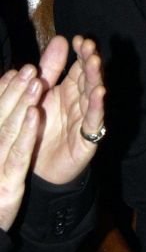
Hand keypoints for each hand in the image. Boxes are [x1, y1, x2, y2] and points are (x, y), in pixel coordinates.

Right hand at [0, 65, 43, 231]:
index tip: (16, 71)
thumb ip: (9, 116)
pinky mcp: (6, 184)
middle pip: (0, 116)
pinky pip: (17, 154)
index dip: (3, 90)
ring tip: (36, 82)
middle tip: (30, 68)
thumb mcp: (1, 149)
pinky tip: (36, 115)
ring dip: (21, 103)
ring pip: (8, 129)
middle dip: (15, 90)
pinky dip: (26, 133)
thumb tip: (23, 86)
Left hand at [32, 35, 105, 185]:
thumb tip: (61, 39)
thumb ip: (50, 69)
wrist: (39, 169)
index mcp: (70, 90)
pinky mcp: (88, 138)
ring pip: (94, 95)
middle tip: (89, 47)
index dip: (81, 53)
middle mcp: (82, 101)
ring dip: (95, 79)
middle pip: (89, 78)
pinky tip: (99, 93)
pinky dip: (97, 107)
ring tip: (94, 63)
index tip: (79, 39)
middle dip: (90, 62)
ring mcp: (87, 119)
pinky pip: (94, 121)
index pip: (80, 67)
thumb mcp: (42, 95)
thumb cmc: (42, 128)